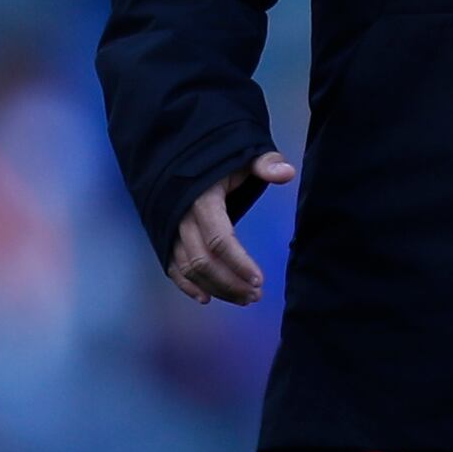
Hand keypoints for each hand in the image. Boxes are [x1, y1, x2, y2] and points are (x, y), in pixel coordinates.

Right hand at [165, 153, 293, 304]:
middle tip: (256, 296)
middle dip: (230, 283)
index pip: (219, 239)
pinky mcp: (165, 237)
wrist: (179, 152)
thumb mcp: (241, 155)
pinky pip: (172, 266)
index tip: (259, 280)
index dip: (238, 262)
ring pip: (189, 268)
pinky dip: (186, 285)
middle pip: (203, 261)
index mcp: (202, 199)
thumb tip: (287, 172)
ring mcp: (171, 230)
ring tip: (244, 299)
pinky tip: (207, 298)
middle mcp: (182, 218)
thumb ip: (264, 163)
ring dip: (215, 288)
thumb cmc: (216, 158)